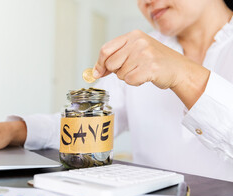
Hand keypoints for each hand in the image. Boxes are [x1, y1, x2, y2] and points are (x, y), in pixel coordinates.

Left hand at [93, 30, 209, 107]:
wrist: (178, 69)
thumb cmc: (154, 61)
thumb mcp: (134, 52)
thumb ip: (115, 58)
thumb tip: (95, 71)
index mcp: (132, 35)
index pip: (106, 49)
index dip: (99, 63)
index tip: (98, 72)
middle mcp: (138, 42)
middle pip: (110, 64)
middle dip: (117, 71)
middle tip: (131, 69)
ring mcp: (144, 54)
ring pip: (120, 74)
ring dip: (128, 77)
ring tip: (141, 71)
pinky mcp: (150, 67)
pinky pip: (130, 81)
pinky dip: (135, 82)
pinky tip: (145, 76)